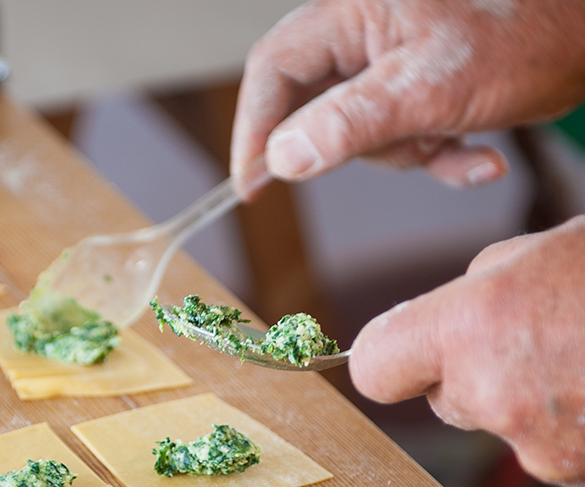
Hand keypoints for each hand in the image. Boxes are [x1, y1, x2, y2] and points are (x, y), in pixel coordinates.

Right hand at [231, 0, 584, 194]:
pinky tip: (480, 157)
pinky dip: (440, 159)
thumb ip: (348, 124)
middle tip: (403, 146)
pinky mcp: (424, 90)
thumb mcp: (427, 88)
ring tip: (454, 137)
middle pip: (315, 108)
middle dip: (359, 146)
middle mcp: (365, 35)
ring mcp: (394, 64)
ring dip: (409, 153)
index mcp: (352, 13)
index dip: (256, 128)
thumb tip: (283, 158)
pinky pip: (407, 140)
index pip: (274, 70)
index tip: (252, 183)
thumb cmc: (520, 36)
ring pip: (364, 135)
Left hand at [349, 216, 584, 486]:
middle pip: (444, 399)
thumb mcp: (543, 250)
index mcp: (471, 327)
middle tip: (537, 338)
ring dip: (528, 402)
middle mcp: (491, 397)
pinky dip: (568, 427)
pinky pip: (550, 453)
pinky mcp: (576, 481)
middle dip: (476, 375)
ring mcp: (537, 449)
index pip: (373, 367)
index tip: (403, 349)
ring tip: (583, 357)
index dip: (388, 357)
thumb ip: (479, 288)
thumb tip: (453, 317)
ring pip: (501, 426)